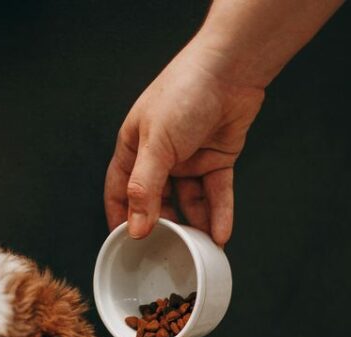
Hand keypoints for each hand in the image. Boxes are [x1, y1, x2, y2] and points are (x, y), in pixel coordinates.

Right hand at [104, 42, 265, 246]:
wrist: (230, 70)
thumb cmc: (184, 93)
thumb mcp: (156, 144)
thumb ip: (145, 188)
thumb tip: (136, 227)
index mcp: (135, 147)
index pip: (120, 190)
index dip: (121, 218)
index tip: (126, 246)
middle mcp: (161, 156)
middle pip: (157, 201)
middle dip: (164, 227)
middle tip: (168, 253)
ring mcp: (190, 159)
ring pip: (190, 201)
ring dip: (195, 225)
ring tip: (200, 250)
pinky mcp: (217, 159)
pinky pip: (216, 193)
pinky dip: (219, 213)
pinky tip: (220, 234)